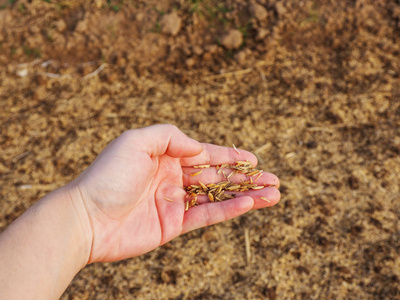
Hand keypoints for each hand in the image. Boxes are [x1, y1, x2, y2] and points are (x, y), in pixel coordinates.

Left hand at [70, 124, 279, 262]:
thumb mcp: (136, 141)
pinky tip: (249, 205)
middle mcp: (173, 178)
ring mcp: (174, 202)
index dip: (231, 157)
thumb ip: (171, 136)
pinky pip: (207, 216)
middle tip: (273, 179)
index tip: (254, 159)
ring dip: (245, 195)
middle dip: (246, 178)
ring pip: (218, 197)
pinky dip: (229, 210)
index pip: (205, 155)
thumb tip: (199, 148)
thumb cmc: (108, 175)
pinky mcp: (174, 225)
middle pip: (217, 176)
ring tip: (273, 194)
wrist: (86, 217)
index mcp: (165, 156)